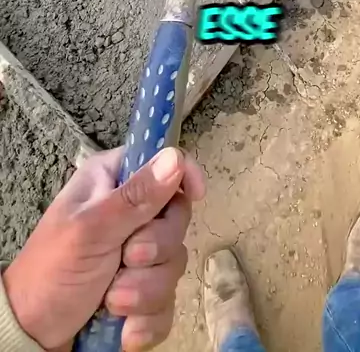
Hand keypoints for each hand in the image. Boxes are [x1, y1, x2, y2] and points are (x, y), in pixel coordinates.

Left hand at [3, 146, 204, 351]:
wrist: (33, 335)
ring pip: (174, 263)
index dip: (183, 175)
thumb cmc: (51, 270)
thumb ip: (135, 197)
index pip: (163, 163)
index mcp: (113, 182)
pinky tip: (124, 328)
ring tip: (111, 301)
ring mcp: (140, 255)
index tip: (194, 195)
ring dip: (145, 289)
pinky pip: (167, 302)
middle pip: (176, 218)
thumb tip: (175, 158)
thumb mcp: (90, 229)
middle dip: (155, 249)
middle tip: (127, 258)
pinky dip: (147, 319)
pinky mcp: (144, 293)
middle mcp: (130, 212)